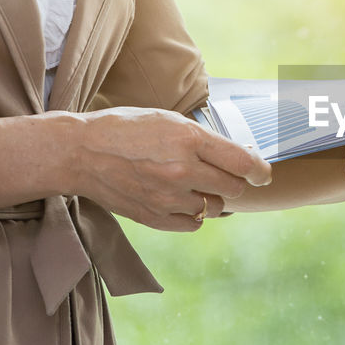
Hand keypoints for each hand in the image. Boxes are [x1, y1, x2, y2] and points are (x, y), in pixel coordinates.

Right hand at [61, 106, 270, 230]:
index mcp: (189, 139)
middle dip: (235, 182)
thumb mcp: (169, 120)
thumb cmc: (127, 129)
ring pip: (214, 208)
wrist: (81, 153)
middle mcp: (182, 170)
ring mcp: (168, 198)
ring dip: (211, 198)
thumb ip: (206, 140)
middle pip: (233, 188)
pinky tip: (182, 200)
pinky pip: (193, 224)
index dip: (260, 171)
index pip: (243, 163)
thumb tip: (241, 157)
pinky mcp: (155, 218)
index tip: (264, 174)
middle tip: (224, 175)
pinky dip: (194, 215)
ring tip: (193, 184)